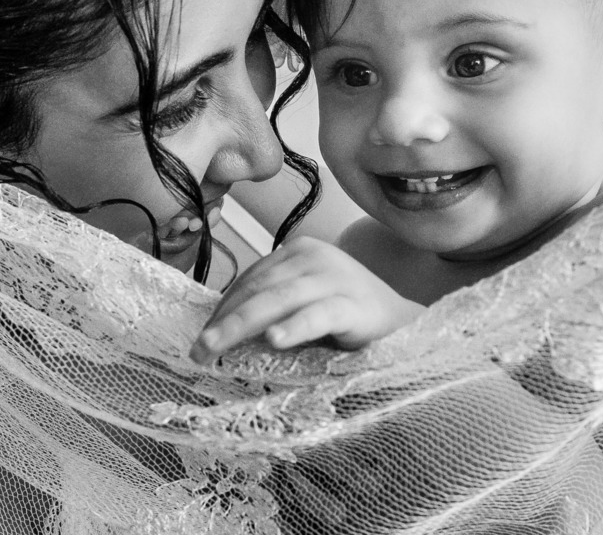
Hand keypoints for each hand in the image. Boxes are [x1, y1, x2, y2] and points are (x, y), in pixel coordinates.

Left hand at [189, 236, 422, 362]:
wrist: (404, 323)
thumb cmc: (346, 316)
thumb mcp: (302, 304)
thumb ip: (270, 307)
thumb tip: (219, 330)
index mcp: (296, 252)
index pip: (250, 279)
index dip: (222, 308)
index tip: (202, 335)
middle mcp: (313, 256)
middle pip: (258, 289)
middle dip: (223, 320)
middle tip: (198, 350)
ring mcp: (335, 277)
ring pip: (278, 300)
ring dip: (241, 326)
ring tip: (216, 347)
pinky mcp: (355, 304)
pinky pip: (319, 315)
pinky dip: (294, 327)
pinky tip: (274, 340)